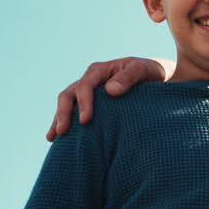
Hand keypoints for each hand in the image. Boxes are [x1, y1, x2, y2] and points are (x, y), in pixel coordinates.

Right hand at [45, 57, 173, 140]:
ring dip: (58, 120)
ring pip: (66, 104)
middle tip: (62, 131)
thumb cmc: (150, 72)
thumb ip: (129, 77)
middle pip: (68, 95)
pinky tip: (57, 138)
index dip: (83, 103)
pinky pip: (73, 112)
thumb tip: (110, 90)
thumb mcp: (143, 70)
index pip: (85, 86)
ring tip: (53, 137)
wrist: (155, 77)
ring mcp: (88, 92)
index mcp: (99, 70)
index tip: (85, 120)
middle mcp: (89, 80)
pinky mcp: (91, 103)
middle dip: (63, 113)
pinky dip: (65, 123)